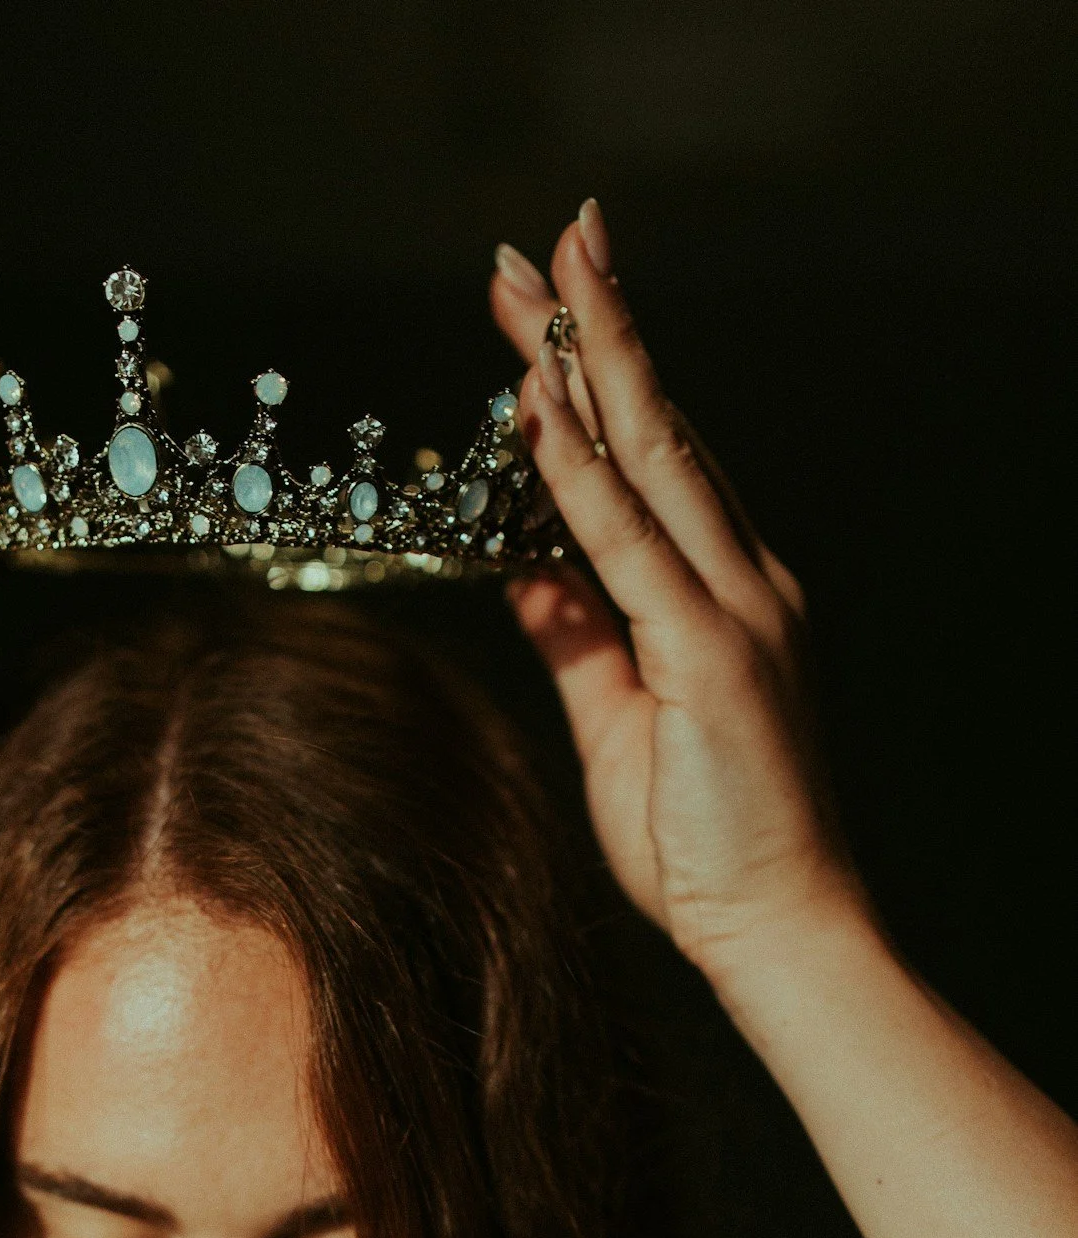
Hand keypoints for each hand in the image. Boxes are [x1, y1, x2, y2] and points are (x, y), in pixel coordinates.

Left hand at [490, 204, 864, 976]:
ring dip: (590, 364)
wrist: (779, 925)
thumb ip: (577, 643)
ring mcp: (737, 610)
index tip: (545, 319)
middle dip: (598, 331)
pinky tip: (541, 415)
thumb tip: (527, 576)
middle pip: (658, 430)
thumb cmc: (706, 844)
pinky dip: (583, 478)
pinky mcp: (716, 653)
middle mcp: (743, 581)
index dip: (600, 383)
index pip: (654, 463)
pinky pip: (631, 548)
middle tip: (546, 244)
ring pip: (652, 460)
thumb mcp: (617, 727)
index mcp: (721, 597)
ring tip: (541, 283)